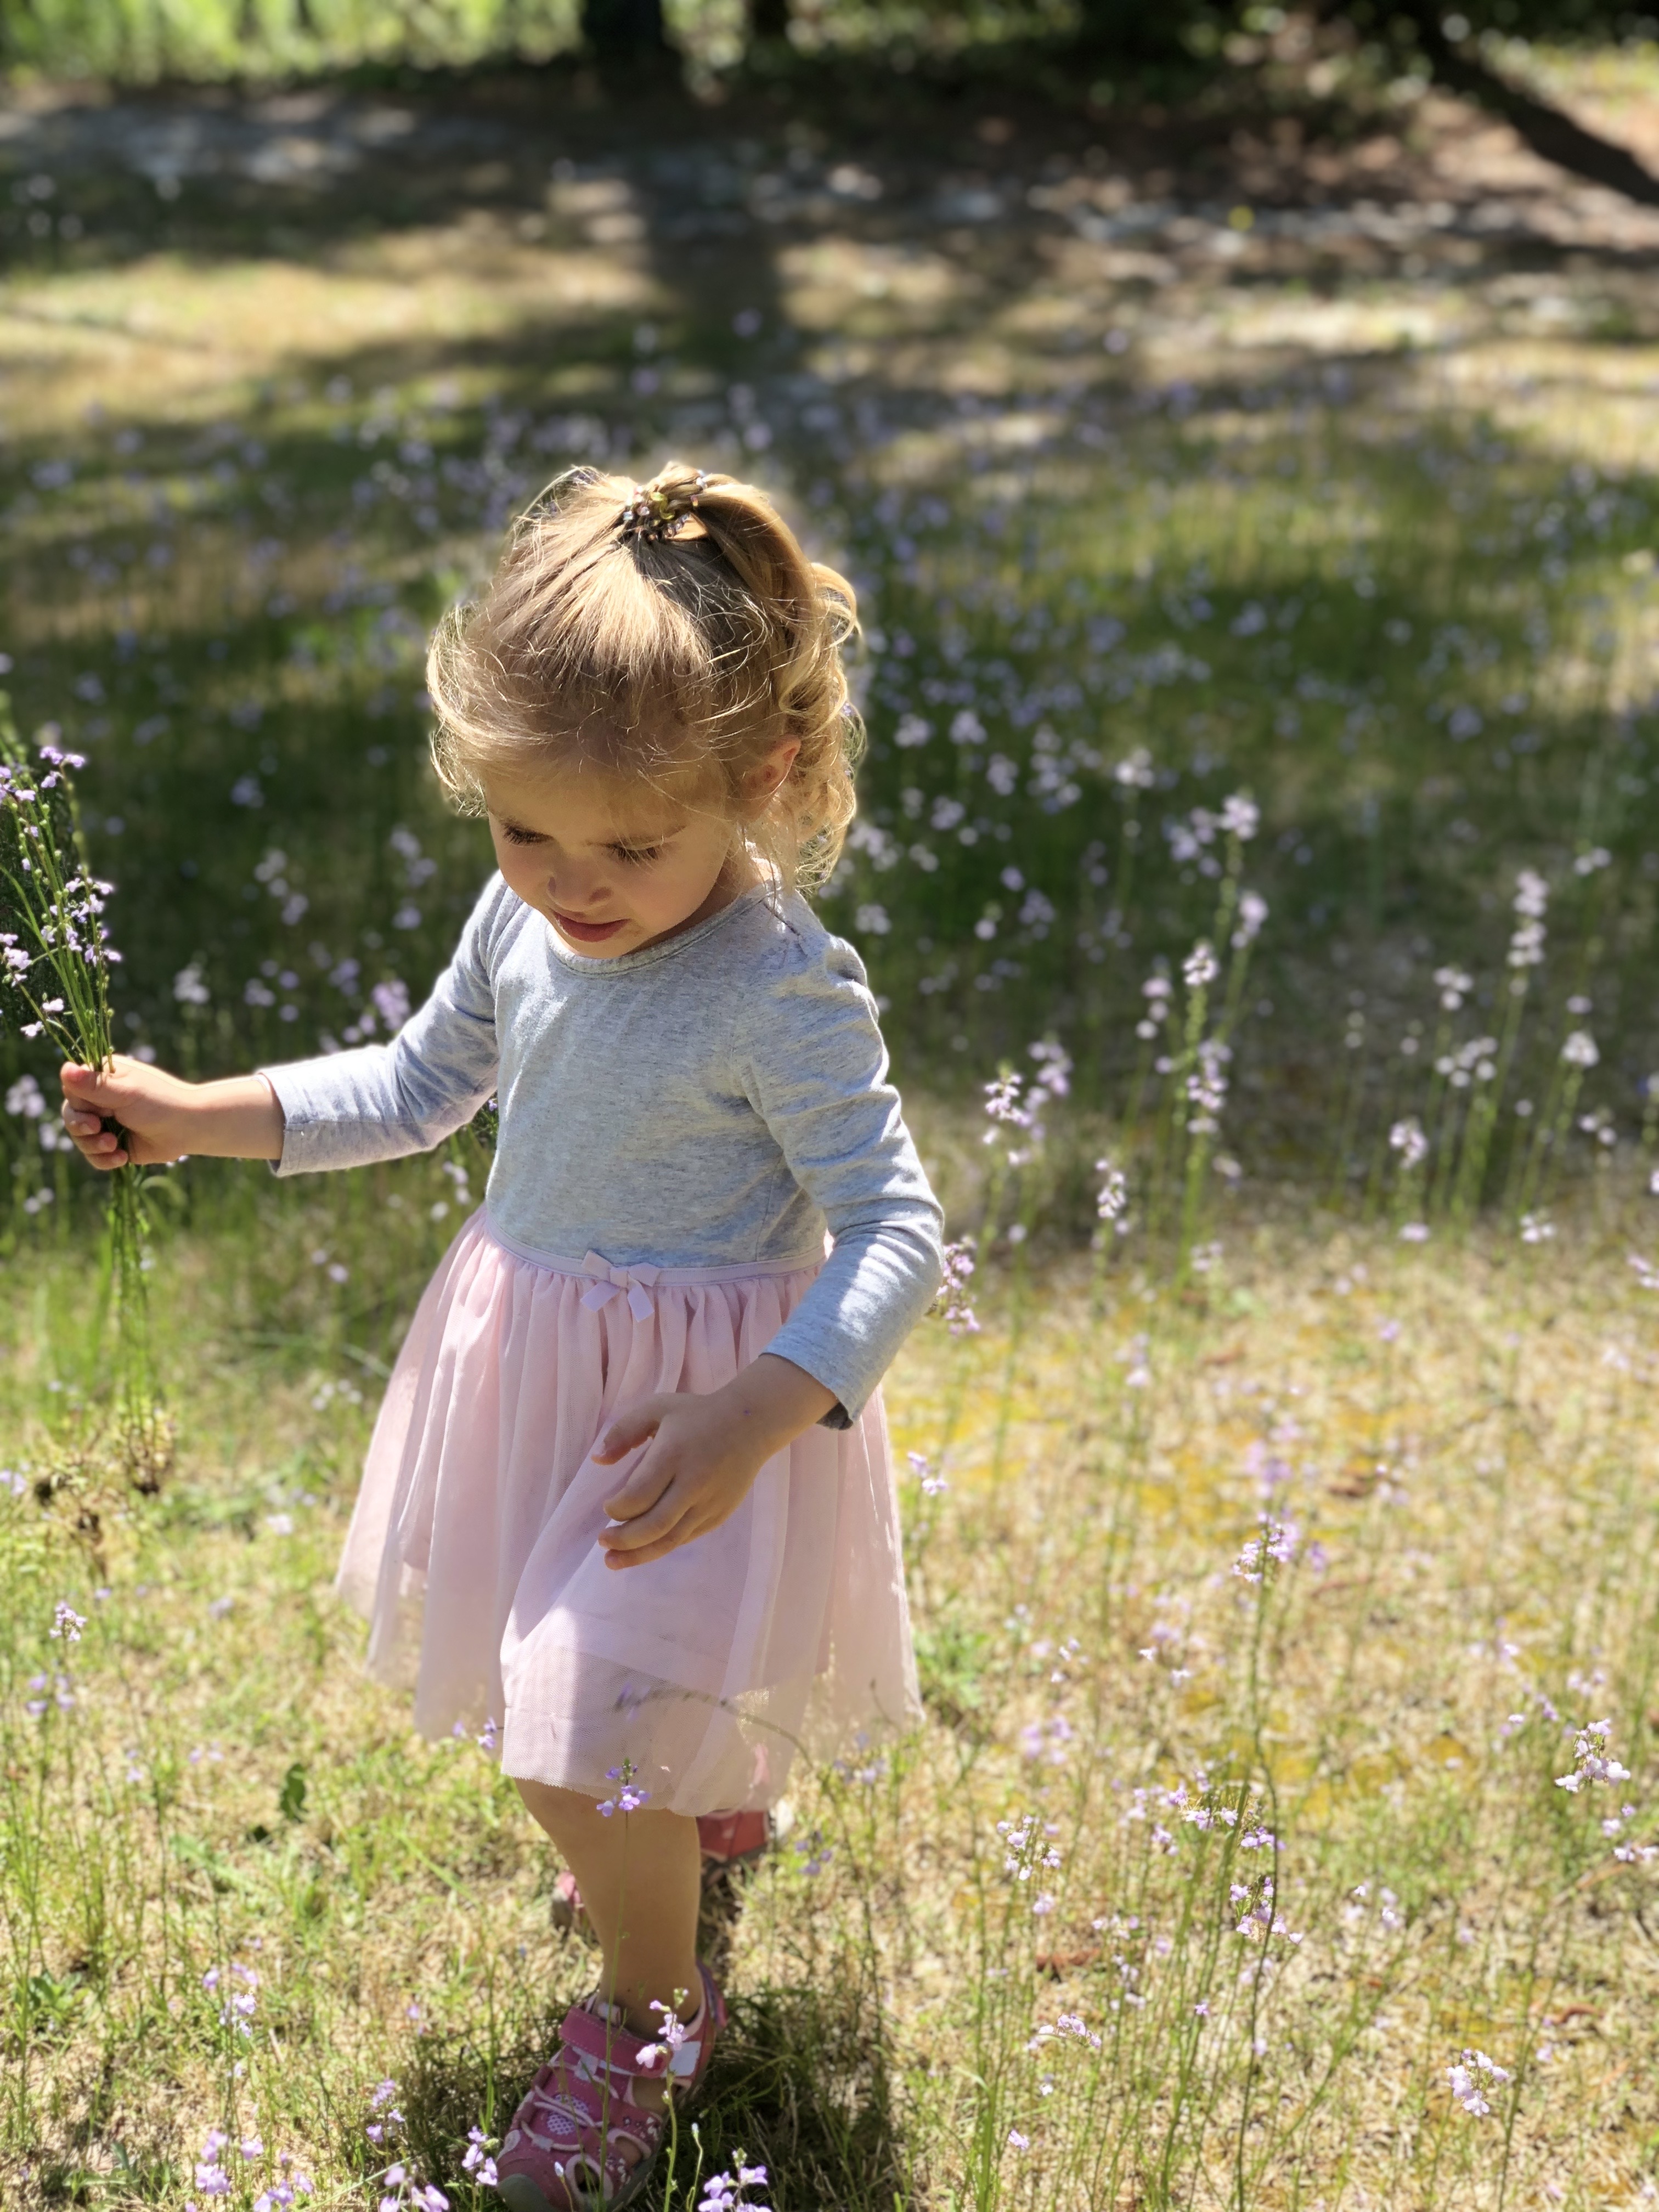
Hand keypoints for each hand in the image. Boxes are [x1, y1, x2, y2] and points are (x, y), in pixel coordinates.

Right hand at [60, 1059, 283, 1170]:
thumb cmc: (160, 1103)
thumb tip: (64, 1068)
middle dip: (81, 1127)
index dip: (78, 1103)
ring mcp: (107, 1122)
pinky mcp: (114, 1144)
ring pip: (80, 1138)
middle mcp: (101, 1099)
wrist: (190, 1128)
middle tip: (97, 1129)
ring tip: (114, 1146)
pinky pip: (95, 1156)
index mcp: (103, 1078)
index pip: (71, 1089)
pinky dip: (104, 1159)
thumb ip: (94, 1085)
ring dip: (93, 1145)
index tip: (96, 1110)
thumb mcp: (126, 1093)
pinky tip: (122, 1157)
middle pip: (71, 1115)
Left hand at [594, 1353, 836, 1570]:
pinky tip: (643, 1549)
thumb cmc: (697, 1415)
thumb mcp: (658, 1408)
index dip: (617, 1508)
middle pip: (655, 1524)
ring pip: (671, 1539)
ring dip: (639, 1554)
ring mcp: (709, 1503)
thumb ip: (624, 1430)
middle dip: (623, 1539)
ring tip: (613, 1561)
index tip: (607, 1506)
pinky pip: (686, 1537)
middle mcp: (694, 1483)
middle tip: (603, 1540)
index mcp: (674, 1454)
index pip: (640, 1494)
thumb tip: (597, 1460)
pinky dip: (662, 1546)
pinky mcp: (719, 1514)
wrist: (750, 1425)